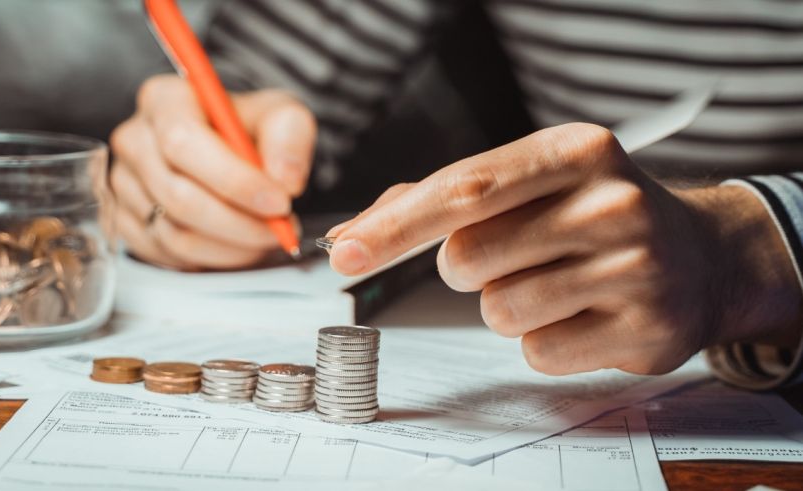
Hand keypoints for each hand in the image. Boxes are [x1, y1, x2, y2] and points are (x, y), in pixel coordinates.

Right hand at [108, 74, 315, 269]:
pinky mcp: (128, 222)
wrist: (231, 146)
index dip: (234, 180)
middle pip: (178, 197)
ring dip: (232, 247)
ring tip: (266, 237)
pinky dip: (213, 258)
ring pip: (175, 234)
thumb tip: (284, 179)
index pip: (183, 143)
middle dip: (239, 223)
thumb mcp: (280, 114)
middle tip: (280, 229)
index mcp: (164, 101)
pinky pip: (169, 255)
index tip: (278, 202)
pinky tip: (240, 244)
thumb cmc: (248, 127)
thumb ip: (289, 136)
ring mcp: (125, 184)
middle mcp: (135, 140)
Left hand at [326, 123, 801, 374]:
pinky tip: (582, 313)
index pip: (464, 188)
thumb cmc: (592, 213)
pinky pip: (537, 352)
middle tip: (510, 254)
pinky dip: (542, 339)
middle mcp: (611, 203)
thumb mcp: (532, 181)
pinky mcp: (644, 331)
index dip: (396, 225)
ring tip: (555, 281)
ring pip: (498, 311)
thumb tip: (352, 237)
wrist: (702, 256)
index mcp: (576, 151)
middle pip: (467, 257)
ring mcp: (635, 269)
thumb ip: (440, 199)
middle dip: (465, 267)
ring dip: (505, 304)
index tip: (344, 252)